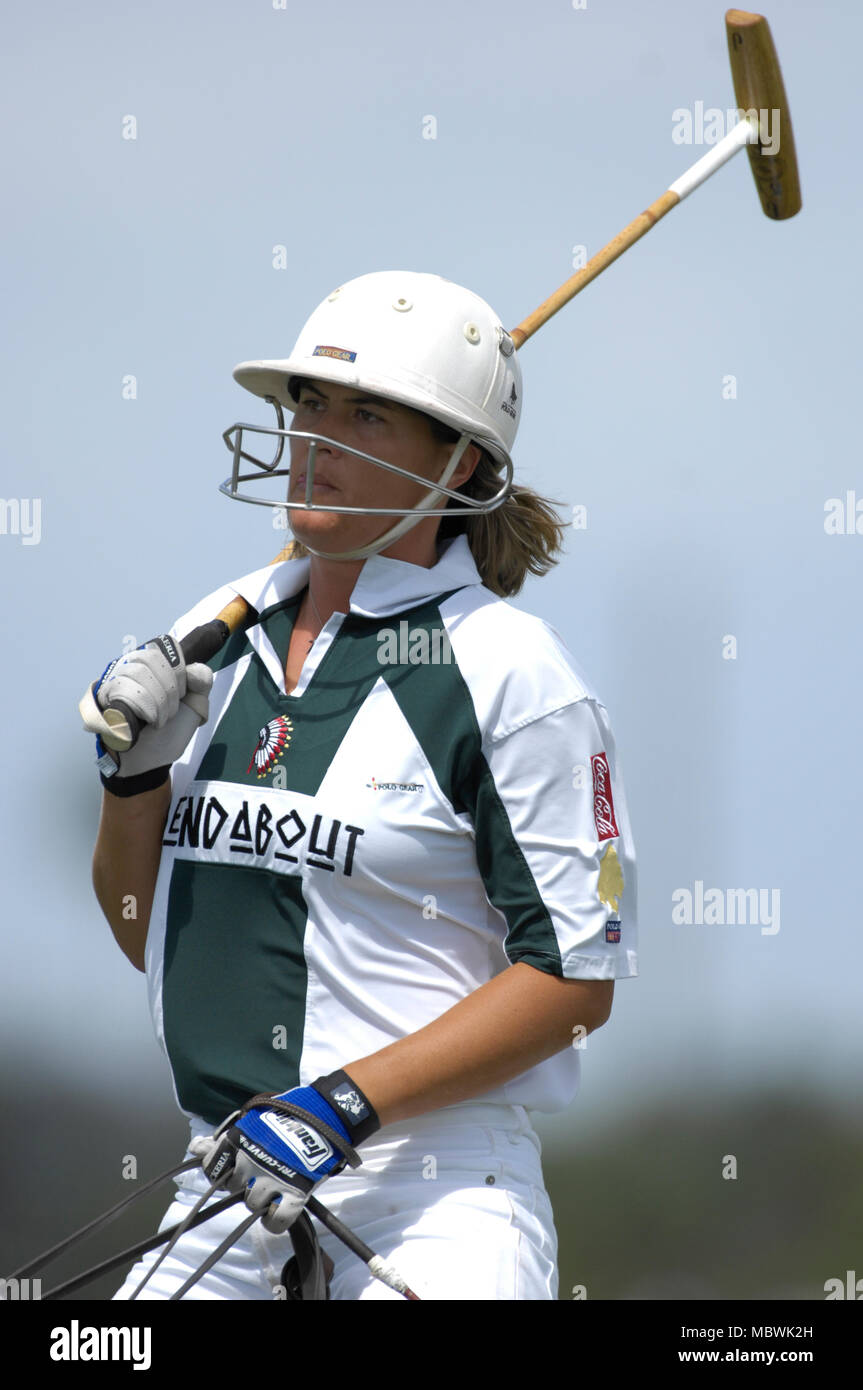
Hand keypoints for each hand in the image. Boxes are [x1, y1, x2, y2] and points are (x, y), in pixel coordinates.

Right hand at [79, 635, 212, 785]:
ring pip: (137, 673)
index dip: (178, 674)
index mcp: (151, 664)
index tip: (181, 695)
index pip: (164, 649)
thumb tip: (191, 668)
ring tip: (157, 720)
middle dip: (169, 691)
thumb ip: (201, 680)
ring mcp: (111, 681)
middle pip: (150, 658)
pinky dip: (141, 707)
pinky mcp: (99, 698)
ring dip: (156, 703)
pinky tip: (143, 722)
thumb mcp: (195, 705)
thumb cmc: (169, 732)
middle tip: (169, 712)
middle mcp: (127, 666)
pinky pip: (121, 688)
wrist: (151, 762)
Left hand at [192, 1081, 373, 1234]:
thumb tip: (195, 1147)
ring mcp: (271, 1180)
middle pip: (232, 1188)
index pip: (211, 1167)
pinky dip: (275, 1220)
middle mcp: (250, 1163)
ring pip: (252, 1205)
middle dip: (242, 1183)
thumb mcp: (252, 1120)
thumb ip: (224, 1138)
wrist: (324, 1114)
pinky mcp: (294, 1194)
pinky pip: (276, 1222)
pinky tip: (279, 1208)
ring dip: (261, 1199)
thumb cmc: (287, 1113)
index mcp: (239, 1142)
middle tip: (257, 1173)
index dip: (220, 1169)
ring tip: (274, 1185)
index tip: (232, 1166)